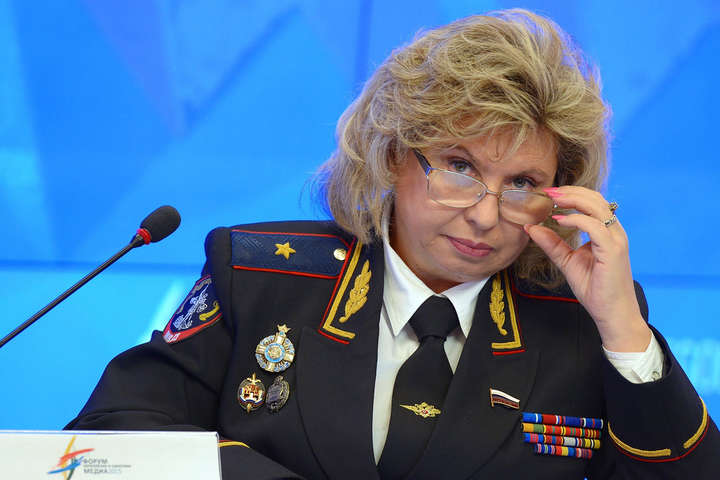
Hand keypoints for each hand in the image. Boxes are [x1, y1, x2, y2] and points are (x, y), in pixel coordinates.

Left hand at [523, 186, 650, 351]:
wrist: (612, 314)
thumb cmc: (595, 289)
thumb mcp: (567, 261)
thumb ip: (552, 244)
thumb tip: (531, 227)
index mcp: (606, 232)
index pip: (593, 203)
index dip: (572, 194)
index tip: (550, 193)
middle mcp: (614, 233)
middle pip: (596, 199)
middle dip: (571, 192)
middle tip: (549, 191)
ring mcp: (616, 241)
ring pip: (597, 208)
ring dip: (573, 200)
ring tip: (553, 200)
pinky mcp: (613, 251)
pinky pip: (595, 227)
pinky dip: (576, 220)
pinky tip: (560, 221)